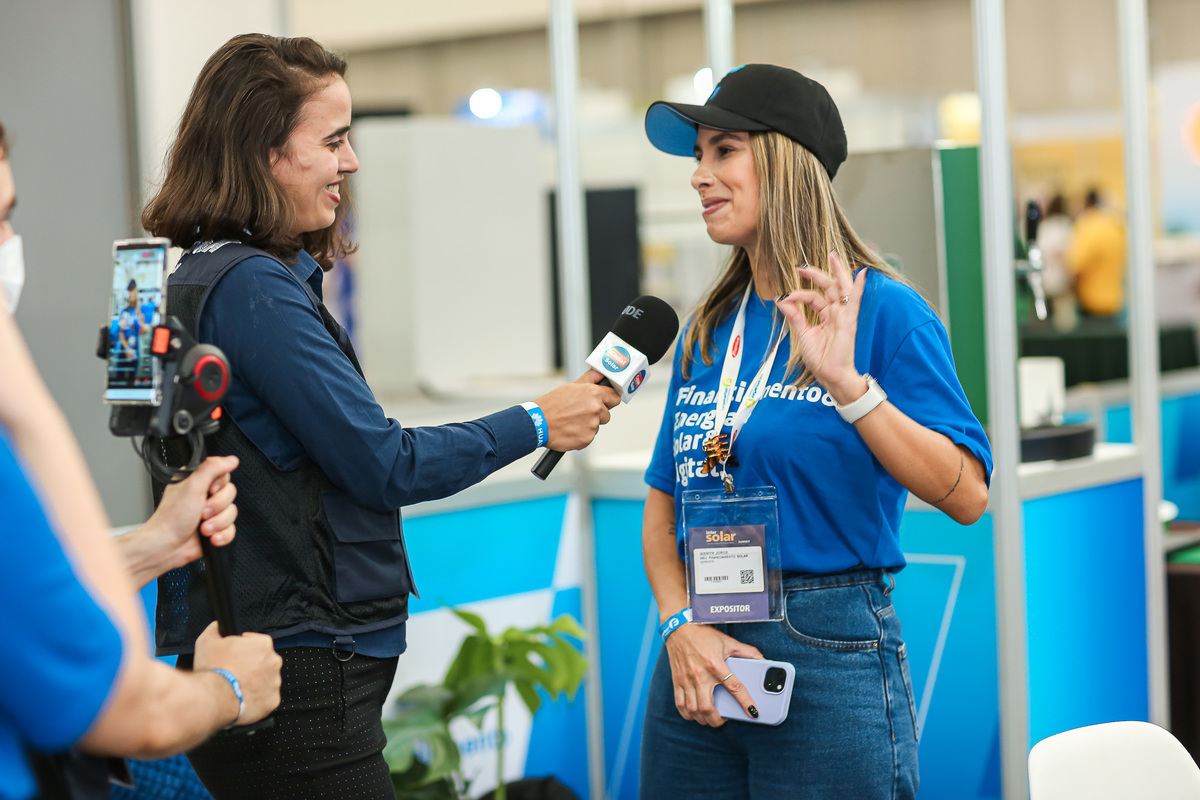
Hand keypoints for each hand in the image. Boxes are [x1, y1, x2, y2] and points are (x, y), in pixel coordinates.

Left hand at [118, 456, 238, 586]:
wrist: (167, 547)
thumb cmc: (171, 519)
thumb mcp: (192, 486)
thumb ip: (212, 468)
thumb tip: (231, 459)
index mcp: (197, 481)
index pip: (223, 474)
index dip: (219, 485)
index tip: (209, 491)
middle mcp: (204, 496)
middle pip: (230, 494)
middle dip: (217, 507)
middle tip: (202, 511)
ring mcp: (210, 513)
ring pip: (232, 513)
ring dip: (218, 523)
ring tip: (203, 527)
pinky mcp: (216, 529)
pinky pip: (232, 529)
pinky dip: (222, 534)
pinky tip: (210, 536)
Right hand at [193, 622, 281, 726]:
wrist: (214, 698)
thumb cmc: (213, 670)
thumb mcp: (207, 641)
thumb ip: (215, 629)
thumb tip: (218, 625)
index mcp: (263, 644)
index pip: (257, 642)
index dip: (244, 647)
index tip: (236, 654)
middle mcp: (274, 661)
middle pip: (263, 661)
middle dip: (251, 665)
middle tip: (235, 672)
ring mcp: (274, 682)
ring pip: (266, 680)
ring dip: (255, 682)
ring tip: (237, 687)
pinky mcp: (272, 701)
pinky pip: (266, 698)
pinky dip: (257, 699)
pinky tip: (243, 698)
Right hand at [534, 371, 620, 450]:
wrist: (537, 423)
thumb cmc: (552, 404)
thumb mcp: (571, 386)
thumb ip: (590, 380)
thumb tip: (601, 374)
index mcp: (594, 393)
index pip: (615, 397)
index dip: (609, 400)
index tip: (605, 402)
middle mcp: (596, 408)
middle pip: (607, 414)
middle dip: (597, 414)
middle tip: (580, 413)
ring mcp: (592, 424)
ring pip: (597, 425)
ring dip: (588, 424)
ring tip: (572, 421)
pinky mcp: (587, 438)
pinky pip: (589, 436)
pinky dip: (582, 435)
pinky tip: (570, 429)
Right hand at [664, 622, 762, 726]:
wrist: (679, 628)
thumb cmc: (704, 634)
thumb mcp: (728, 641)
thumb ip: (747, 652)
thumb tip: (763, 660)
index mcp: (715, 664)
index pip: (734, 687)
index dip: (745, 702)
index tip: (753, 712)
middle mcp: (700, 675)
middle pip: (708, 708)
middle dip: (718, 720)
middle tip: (724, 720)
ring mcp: (686, 680)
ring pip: (694, 710)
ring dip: (704, 719)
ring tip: (711, 718)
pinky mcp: (677, 681)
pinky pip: (680, 705)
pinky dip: (688, 714)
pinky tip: (695, 714)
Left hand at [776, 251, 868, 403]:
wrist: (831, 375)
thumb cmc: (821, 359)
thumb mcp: (803, 334)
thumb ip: (795, 316)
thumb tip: (782, 300)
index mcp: (826, 316)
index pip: (813, 298)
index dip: (799, 295)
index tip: (785, 297)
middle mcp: (836, 313)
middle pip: (829, 288)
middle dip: (817, 274)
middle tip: (802, 266)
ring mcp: (844, 316)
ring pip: (842, 289)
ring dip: (838, 272)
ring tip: (834, 256)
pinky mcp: (849, 321)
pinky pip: (855, 301)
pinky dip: (858, 287)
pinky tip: (861, 274)